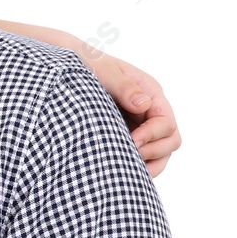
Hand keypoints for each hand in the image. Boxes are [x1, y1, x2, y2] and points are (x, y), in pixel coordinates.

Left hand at [79, 49, 180, 176]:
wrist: (65, 71)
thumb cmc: (86, 65)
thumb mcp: (103, 70)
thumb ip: (123, 86)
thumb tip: (143, 104)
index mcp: (150, 92)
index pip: (166, 122)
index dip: (152, 135)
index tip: (131, 140)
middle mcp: (150, 110)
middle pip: (171, 140)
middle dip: (153, 152)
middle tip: (127, 157)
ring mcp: (141, 125)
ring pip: (161, 153)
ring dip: (149, 165)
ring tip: (126, 172)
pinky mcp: (128, 136)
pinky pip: (144, 157)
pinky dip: (137, 167)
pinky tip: (119, 170)